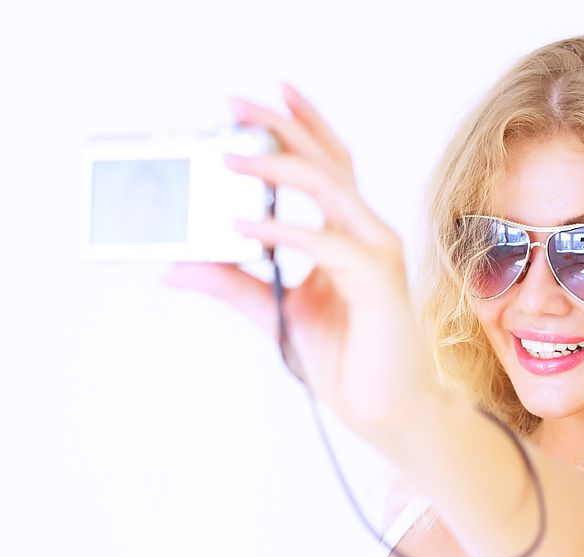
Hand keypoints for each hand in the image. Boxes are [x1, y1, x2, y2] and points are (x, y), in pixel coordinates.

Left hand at [162, 83, 442, 453]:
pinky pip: (326, 243)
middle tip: (235, 102)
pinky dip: (283, 230)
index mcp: (349, 235)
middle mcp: (367, 233)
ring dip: (279, 164)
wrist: (391, 410)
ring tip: (229, 152)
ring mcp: (376, 253)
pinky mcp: (377, 281)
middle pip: (327, 160)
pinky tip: (244, 223)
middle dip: (282, 125)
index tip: (250, 108)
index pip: (325, 166)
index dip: (294, 129)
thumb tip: (176, 266)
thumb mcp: (276, 312)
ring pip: (330, 188)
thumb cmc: (349, 360)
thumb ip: (233, 284)